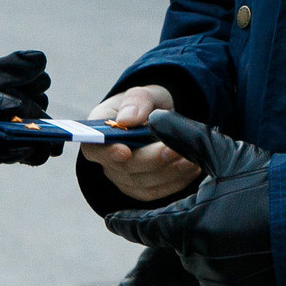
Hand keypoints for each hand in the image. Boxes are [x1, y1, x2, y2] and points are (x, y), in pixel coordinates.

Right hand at [80, 86, 201, 204]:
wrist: (160, 117)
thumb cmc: (147, 104)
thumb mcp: (145, 93)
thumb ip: (137, 101)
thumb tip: (127, 120)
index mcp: (100, 129)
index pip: (94, 147)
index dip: (107, 152)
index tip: (125, 151)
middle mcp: (106, 157)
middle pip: (123, 168)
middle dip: (152, 160)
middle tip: (175, 150)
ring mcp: (121, 176)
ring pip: (141, 183)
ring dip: (168, 173)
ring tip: (192, 158)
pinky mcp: (139, 188)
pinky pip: (155, 192)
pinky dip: (175, 182)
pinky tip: (191, 168)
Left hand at [102, 115, 276, 285]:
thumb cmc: (269, 183)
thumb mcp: (226, 154)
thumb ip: (185, 136)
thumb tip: (153, 118)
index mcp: (188, 225)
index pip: (145, 227)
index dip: (127, 222)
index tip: (111, 221)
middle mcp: (199, 259)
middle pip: (181, 243)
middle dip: (195, 226)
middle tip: (228, 207)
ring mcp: (223, 284)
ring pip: (204, 265)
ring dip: (215, 250)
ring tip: (247, 230)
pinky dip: (236, 271)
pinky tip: (257, 253)